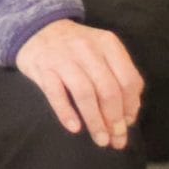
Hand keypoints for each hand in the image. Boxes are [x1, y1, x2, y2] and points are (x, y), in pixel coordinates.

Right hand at [14, 19, 141, 149]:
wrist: (37, 28)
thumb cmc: (76, 48)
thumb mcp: (102, 51)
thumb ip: (119, 76)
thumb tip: (128, 115)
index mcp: (108, 44)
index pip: (128, 79)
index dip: (131, 106)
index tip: (127, 124)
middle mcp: (88, 48)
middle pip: (108, 89)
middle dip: (114, 119)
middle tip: (116, 139)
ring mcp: (64, 57)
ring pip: (85, 93)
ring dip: (95, 120)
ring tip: (100, 140)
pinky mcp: (43, 67)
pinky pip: (56, 93)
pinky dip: (66, 112)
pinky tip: (74, 127)